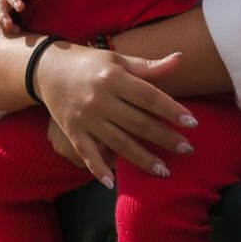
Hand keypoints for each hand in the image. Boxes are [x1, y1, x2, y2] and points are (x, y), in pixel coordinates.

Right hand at [30, 41, 194, 187]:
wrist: (48, 69)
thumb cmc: (91, 63)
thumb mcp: (119, 59)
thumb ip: (149, 66)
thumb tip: (181, 58)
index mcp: (114, 78)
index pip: (149, 97)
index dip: (172, 110)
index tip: (193, 123)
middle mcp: (100, 100)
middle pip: (138, 123)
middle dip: (164, 138)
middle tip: (188, 150)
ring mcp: (85, 118)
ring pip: (118, 142)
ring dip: (141, 158)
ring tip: (164, 171)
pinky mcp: (72, 131)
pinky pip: (87, 153)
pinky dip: (98, 169)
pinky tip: (113, 183)